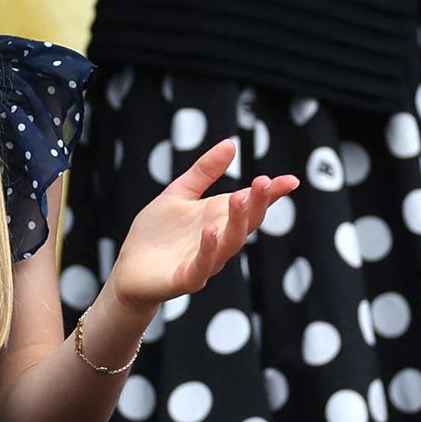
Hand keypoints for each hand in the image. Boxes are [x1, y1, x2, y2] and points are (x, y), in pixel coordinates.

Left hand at [104, 137, 296, 315]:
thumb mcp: (180, 193)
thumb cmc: (157, 233)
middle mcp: (219, 239)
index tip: (291, 180)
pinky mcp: (186, 278)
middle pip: (246, 222)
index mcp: (219, 217)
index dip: (271, 194)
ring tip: (240, 197)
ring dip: (237, 222)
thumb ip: (204, 171)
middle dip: (257, 203)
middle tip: (264, 182)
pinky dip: (209, 249)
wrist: (129, 270)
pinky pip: (202, 265)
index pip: (251, 205)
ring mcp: (205, 260)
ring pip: (230, 243)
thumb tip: (231, 143)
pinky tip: (210, 230)